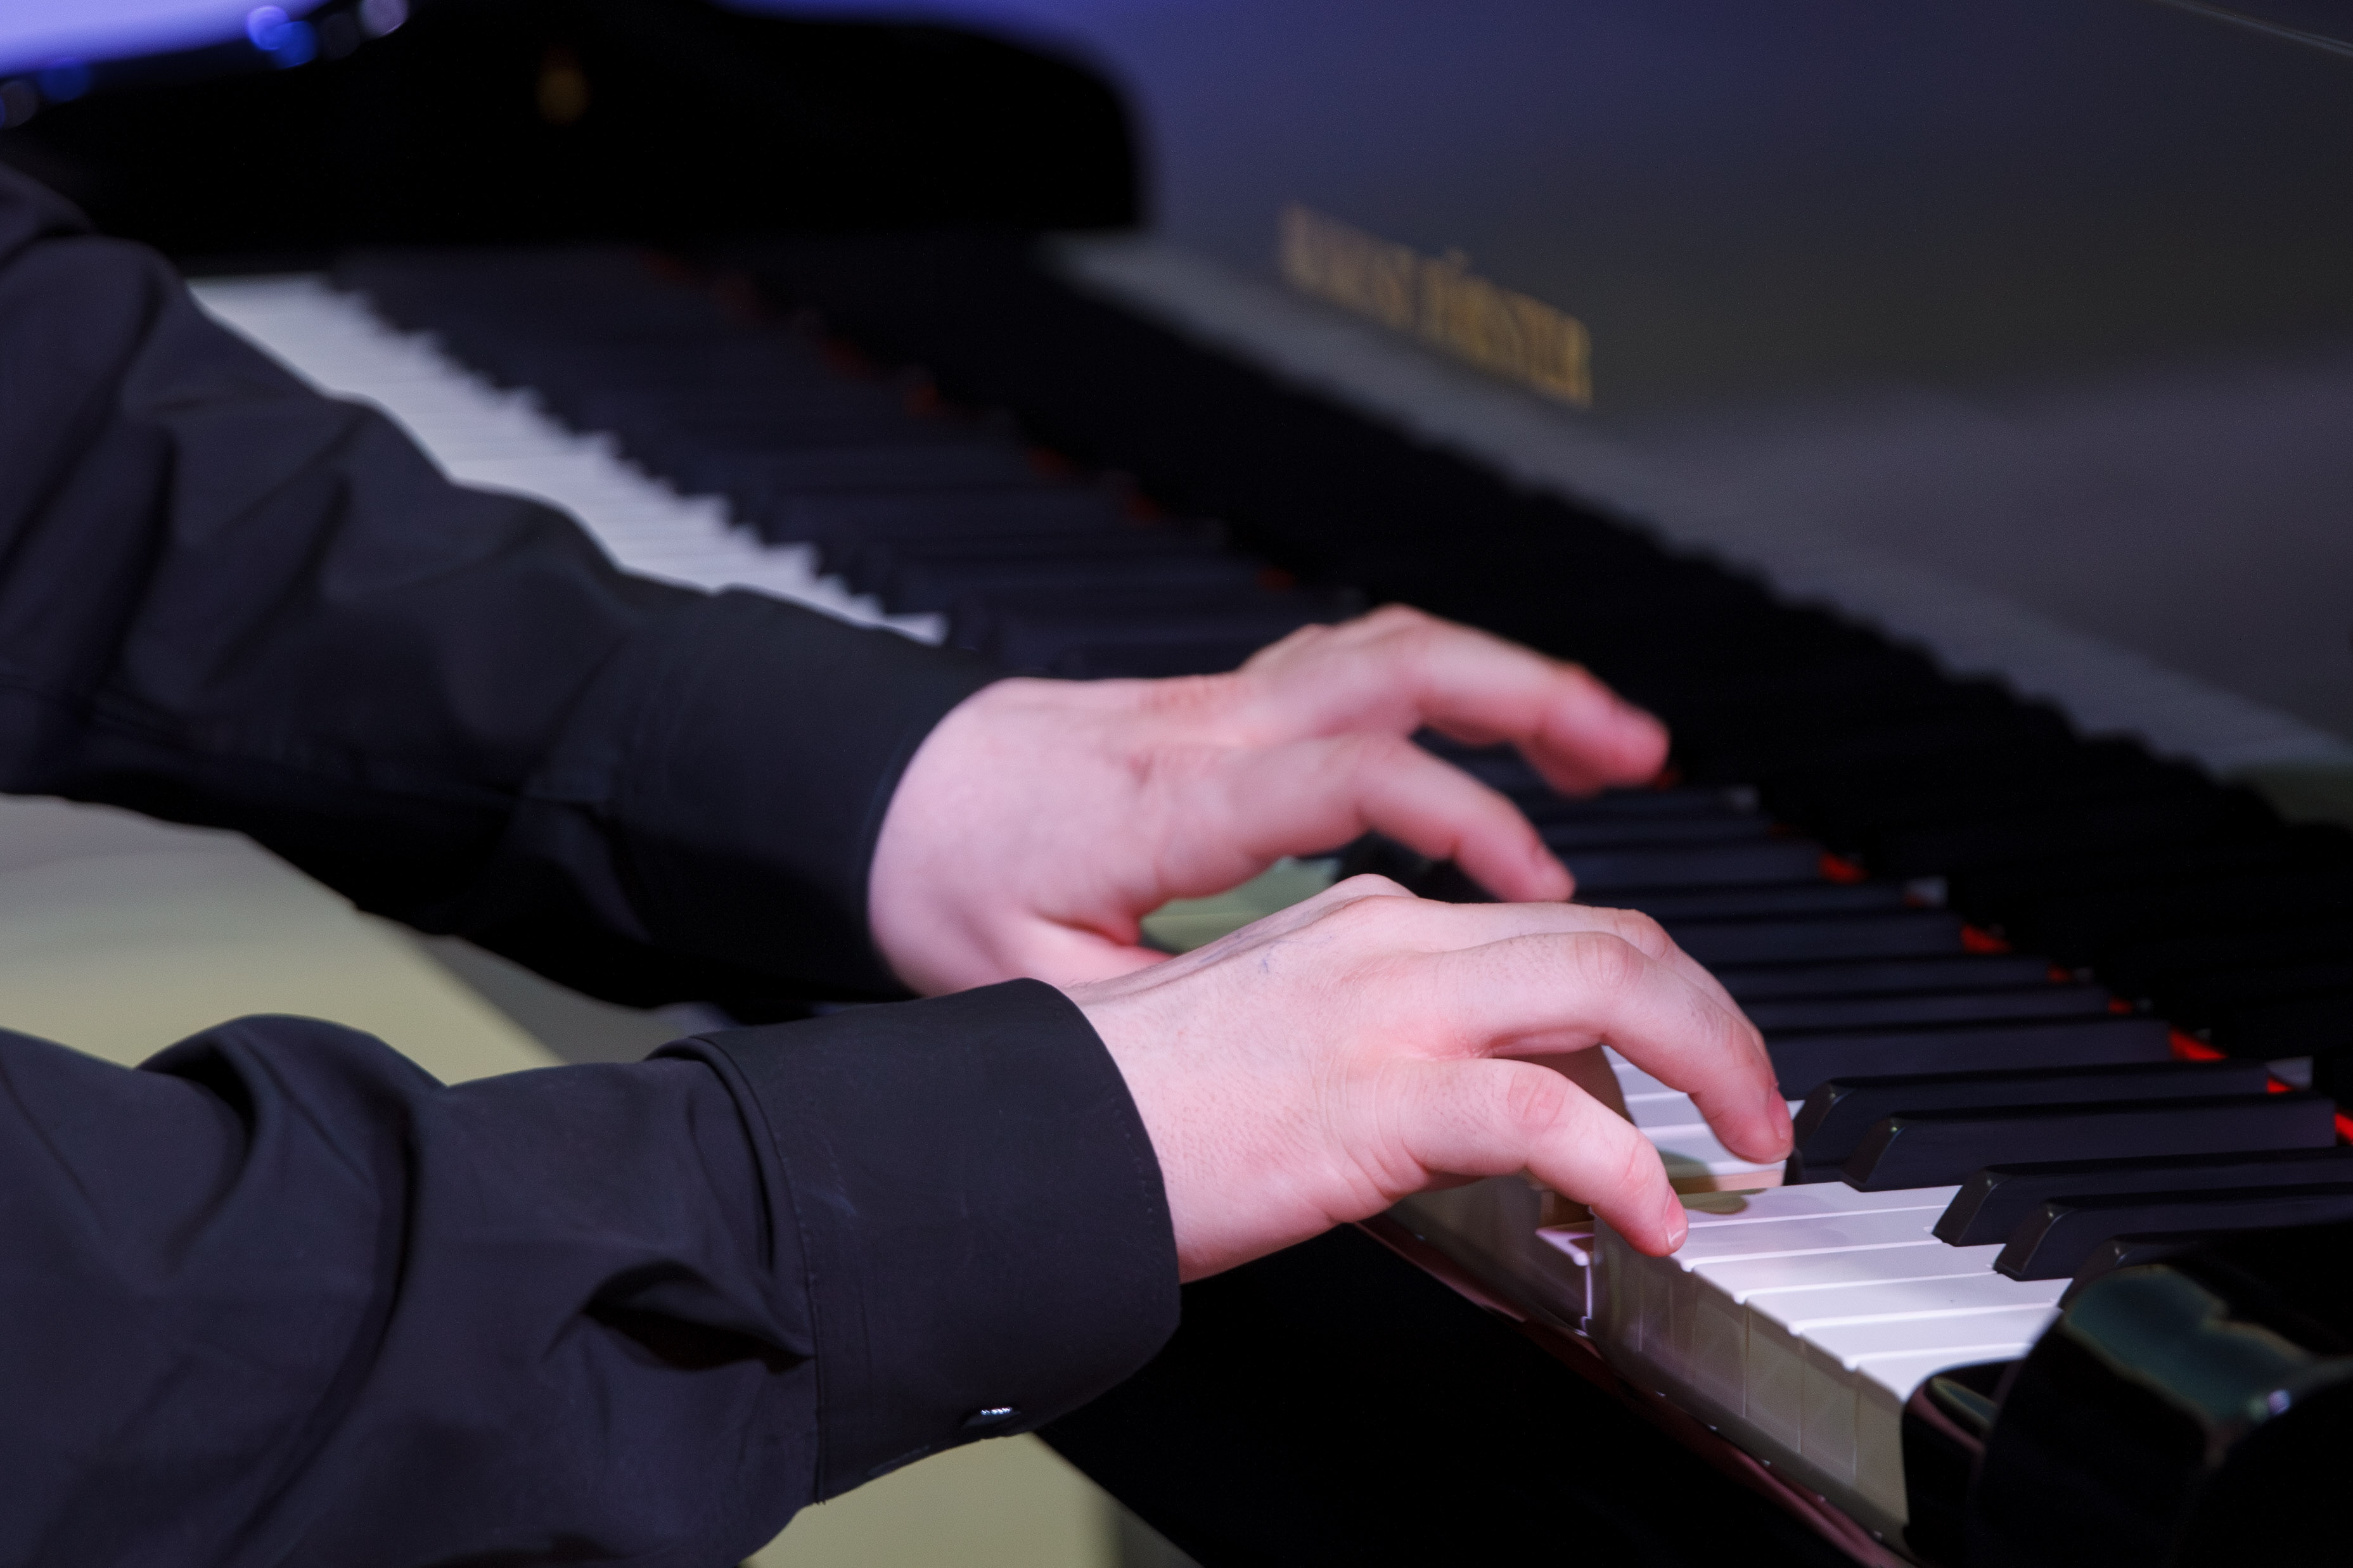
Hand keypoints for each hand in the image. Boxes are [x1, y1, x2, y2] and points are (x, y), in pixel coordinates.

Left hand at [870, 606, 1668, 993]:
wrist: (882, 791)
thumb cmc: (948, 884)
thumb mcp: (1035, 984)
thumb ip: (1158, 1025)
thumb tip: (1258, 1091)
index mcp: (1176, 800)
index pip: (1349, 774)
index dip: (1463, 815)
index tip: (1550, 884)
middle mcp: (1216, 731)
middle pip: (1399, 664)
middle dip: (1535, 699)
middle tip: (1639, 756)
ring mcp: (1225, 705)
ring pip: (1393, 647)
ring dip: (1512, 683)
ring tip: (1611, 743)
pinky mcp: (1226, 710)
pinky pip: (1361, 667)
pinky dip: (1451, 692)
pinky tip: (1498, 750)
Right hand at [1068, 877, 1790, 1278]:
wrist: (1036, 1130)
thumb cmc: (1130, 1105)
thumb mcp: (1273, 1038)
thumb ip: (1377, 1040)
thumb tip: (1475, 1099)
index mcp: (1363, 923)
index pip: (1551, 928)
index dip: (1650, 993)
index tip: (1686, 1065)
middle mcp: (1387, 940)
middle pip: (1611, 937)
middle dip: (1715, 1016)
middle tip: (1756, 1103)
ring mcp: (1384, 1007)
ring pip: (1608, 985)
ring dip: (1710, 1062)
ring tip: (1745, 1141)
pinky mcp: (1371, 1093)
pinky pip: (1545, 1113)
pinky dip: (1623, 1166)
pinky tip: (1649, 1218)